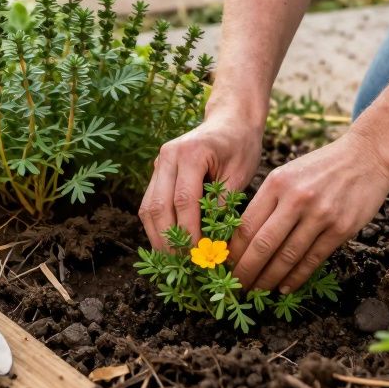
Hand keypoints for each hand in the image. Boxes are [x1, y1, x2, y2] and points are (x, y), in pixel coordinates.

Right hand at [139, 109, 265, 250]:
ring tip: (172, 263)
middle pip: (159, 207)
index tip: (199, 257)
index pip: (184, 201)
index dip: (189, 232)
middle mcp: (167, 156)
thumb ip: (223, 204)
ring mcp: (158, 163)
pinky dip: (157, 227)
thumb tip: (213, 244)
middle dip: (169, 241)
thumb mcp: (240, 174)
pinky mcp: (157, 173)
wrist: (230, 120)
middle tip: (183, 267)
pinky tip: (168, 246)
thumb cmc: (241, 145)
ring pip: (148, 208)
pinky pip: (150, 204)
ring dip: (157, 238)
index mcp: (190, 153)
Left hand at [228, 128, 388, 293]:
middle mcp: (296, 199)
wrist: (366, 157)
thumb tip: (243, 237)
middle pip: (263, 244)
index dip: (234, 251)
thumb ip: (267, 201)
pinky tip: (284, 287)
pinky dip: (296, 277)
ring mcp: (320, 215)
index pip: (247, 225)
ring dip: (269, 279)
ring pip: (287, 256)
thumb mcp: (287, 174)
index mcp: (277, 183)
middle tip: (236, 287)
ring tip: (258, 292)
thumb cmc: (320, 167)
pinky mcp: (341, 228)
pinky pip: (313, 259)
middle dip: (246, 271)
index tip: (224, 266)